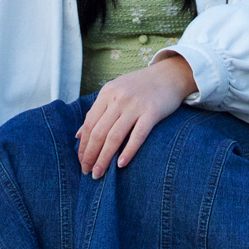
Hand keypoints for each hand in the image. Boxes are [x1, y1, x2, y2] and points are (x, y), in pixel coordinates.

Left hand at [77, 55, 196, 178]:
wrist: (170, 74)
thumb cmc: (141, 86)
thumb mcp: (116, 91)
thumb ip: (98, 111)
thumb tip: (78, 135)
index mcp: (107, 92)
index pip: (89, 123)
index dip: (83, 145)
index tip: (81, 161)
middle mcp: (119, 98)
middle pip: (99, 132)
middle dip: (90, 155)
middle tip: (87, 172)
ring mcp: (135, 105)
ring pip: (114, 136)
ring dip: (104, 158)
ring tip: (99, 173)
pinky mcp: (152, 112)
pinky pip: (138, 135)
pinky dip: (128, 151)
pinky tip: (121, 164)